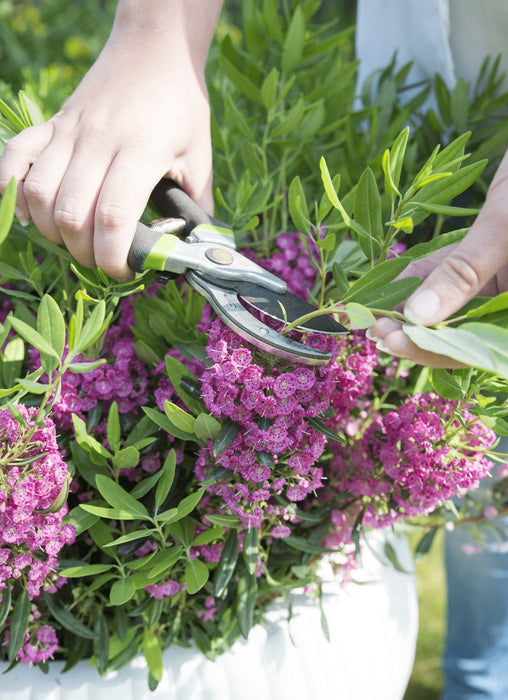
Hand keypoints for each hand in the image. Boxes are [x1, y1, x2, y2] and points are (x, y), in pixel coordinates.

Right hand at [0, 1, 222, 280]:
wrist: (155, 48)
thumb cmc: (181, 104)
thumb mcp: (200, 156)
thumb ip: (198, 205)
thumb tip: (198, 249)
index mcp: (140, 152)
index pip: (112, 217)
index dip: (112, 256)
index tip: (122, 271)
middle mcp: (98, 141)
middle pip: (72, 214)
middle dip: (84, 252)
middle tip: (102, 259)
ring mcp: (69, 130)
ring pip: (39, 192)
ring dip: (51, 229)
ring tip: (74, 239)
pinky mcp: (52, 122)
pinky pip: (16, 157)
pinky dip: (12, 189)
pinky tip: (29, 212)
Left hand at [369, 150, 507, 365]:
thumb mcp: (507, 226)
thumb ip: (464, 272)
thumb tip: (416, 316)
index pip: (478, 349)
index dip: (433, 349)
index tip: (392, 341)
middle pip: (462, 333)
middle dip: (416, 333)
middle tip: (372, 328)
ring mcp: (502, 283)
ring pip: (454, 307)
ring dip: (413, 308)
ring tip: (373, 310)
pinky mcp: (491, 259)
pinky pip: (455, 275)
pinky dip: (424, 279)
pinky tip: (390, 282)